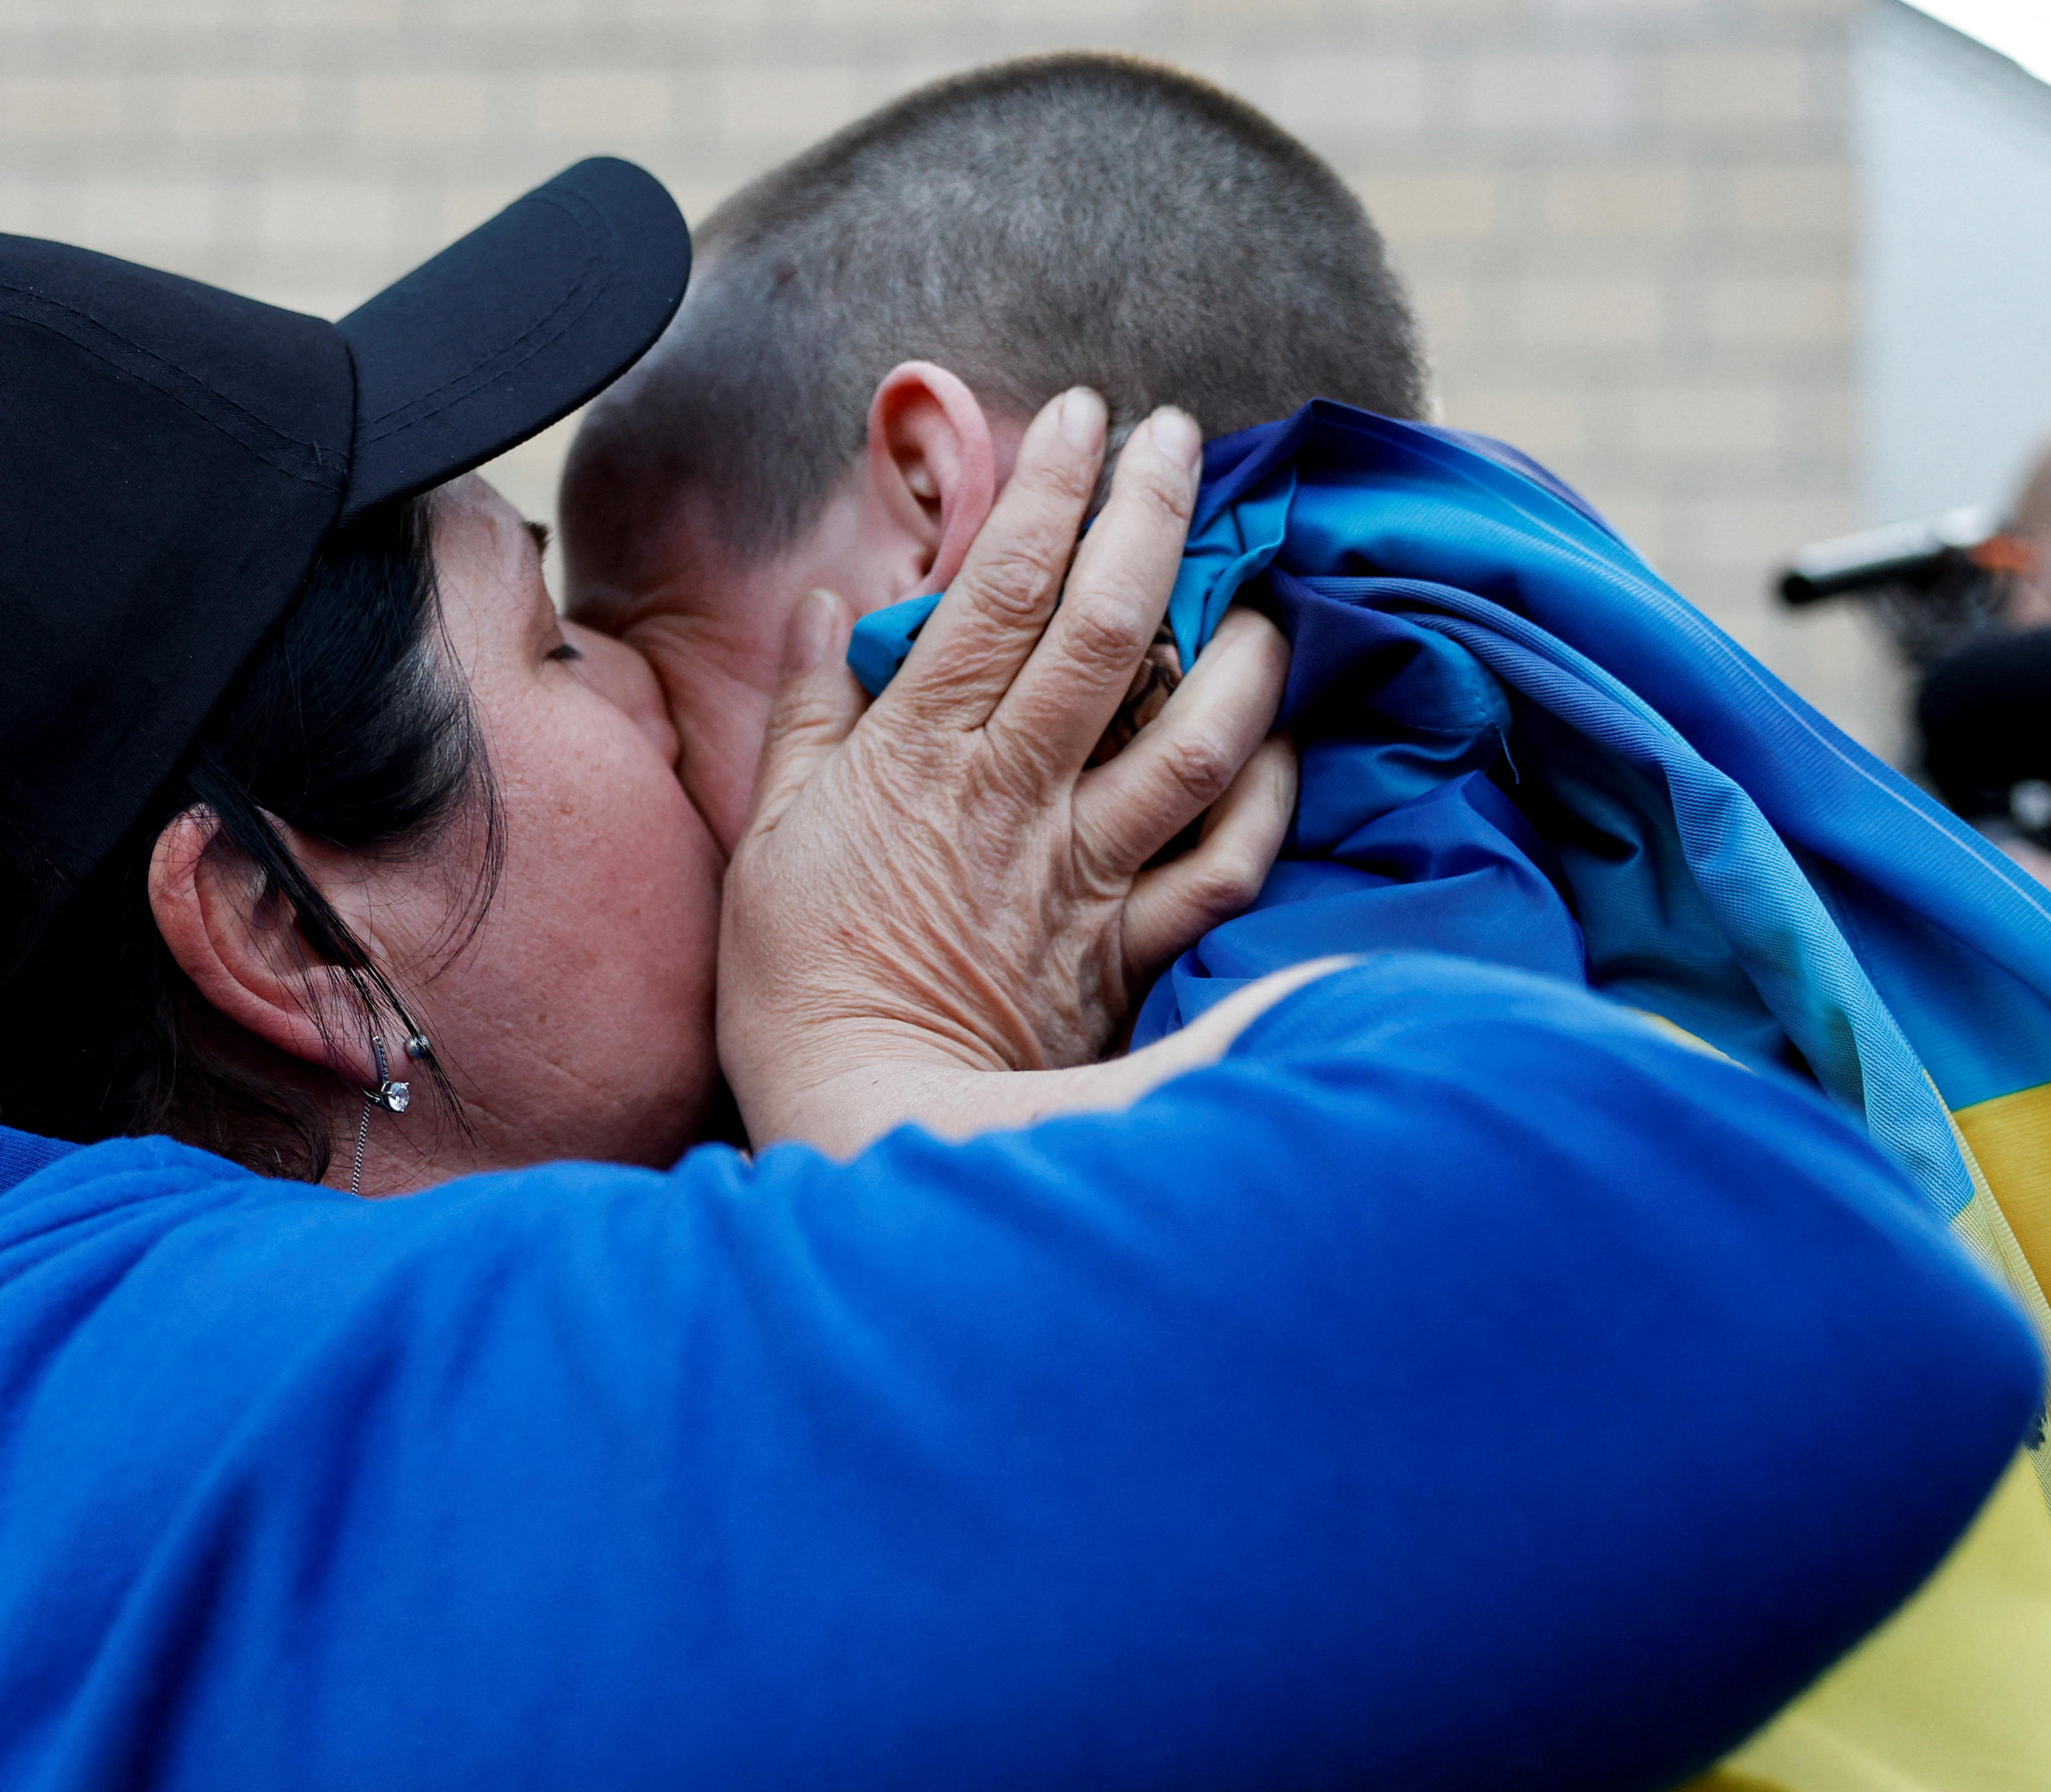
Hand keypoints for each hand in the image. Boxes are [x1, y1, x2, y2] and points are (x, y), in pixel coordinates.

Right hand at [719, 386, 1300, 1156]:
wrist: (863, 1119)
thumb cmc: (797, 983)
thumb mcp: (770, 835)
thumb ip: (807, 713)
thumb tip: (831, 604)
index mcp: (919, 756)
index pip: (997, 589)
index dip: (1048, 489)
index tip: (1083, 414)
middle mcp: (1014, 796)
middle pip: (1104, 627)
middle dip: (1152, 513)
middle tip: (1185, 435)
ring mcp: (1083, 870)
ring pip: (1192, 734)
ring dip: (1240, 647)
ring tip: (1259, 590)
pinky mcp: (1128, 946)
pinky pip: (1225, 859)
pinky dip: (1265, 795)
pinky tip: (1280, 742)